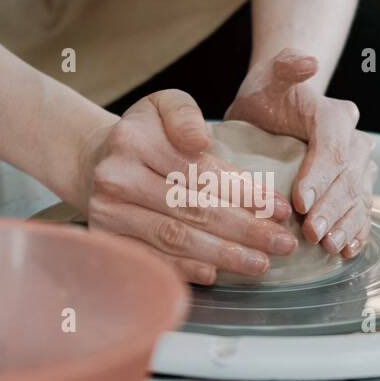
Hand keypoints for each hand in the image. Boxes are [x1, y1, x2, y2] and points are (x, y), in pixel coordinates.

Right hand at [77, 89, 296, 284]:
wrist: (97, 162)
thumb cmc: (145, 135)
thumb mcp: (165, 106)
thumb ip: (186, 115)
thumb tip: (201, 140)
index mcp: (135, 140)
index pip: (200, 172)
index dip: (244, 193)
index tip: (280, 209)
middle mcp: (117, 178)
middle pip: (192, 208)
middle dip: (244, 230)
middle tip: (282, 243)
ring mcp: (108, 212)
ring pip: (175, 238)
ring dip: (223, 254)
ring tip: (260, 263)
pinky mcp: (107, 239)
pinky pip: (152, 259)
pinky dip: (185, 270)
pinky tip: (215, 274)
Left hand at [225, 49, 376, 258]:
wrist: (278, 106)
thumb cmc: (269, 95)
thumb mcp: (269, 76)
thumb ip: (286, 65)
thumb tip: (309, 63)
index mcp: (336, 115)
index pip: (333, 149)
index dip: (319, 177)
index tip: (299, 202)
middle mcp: (356, 140)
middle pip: (348, 178)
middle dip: (331, 208)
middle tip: (312, 233)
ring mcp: (359, 167)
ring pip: (359, 198)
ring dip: (346, 225)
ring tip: (330, 245)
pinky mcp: (356, 186)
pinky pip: (362, 211)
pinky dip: (357, 232)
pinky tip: (347, 250)